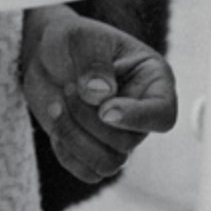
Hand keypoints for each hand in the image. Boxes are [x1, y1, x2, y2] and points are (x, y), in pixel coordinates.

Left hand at [21, 5, 176, 184]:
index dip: (136, 119)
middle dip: (89, 119)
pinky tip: (57, 119)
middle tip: (68, 88)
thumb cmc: (73, 40)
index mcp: (153, 80)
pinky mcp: (96, 150)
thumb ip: (94, 62)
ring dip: (74, 136)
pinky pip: (88, 172)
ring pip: (108, 163)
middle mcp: (141, 112)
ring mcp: (120, 134)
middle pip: (127, 142)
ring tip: (58, 103)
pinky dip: (66, 150)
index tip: (104, 110)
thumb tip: (102, 96)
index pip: (163, 115)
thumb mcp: (83, 38)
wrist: (47, 54)